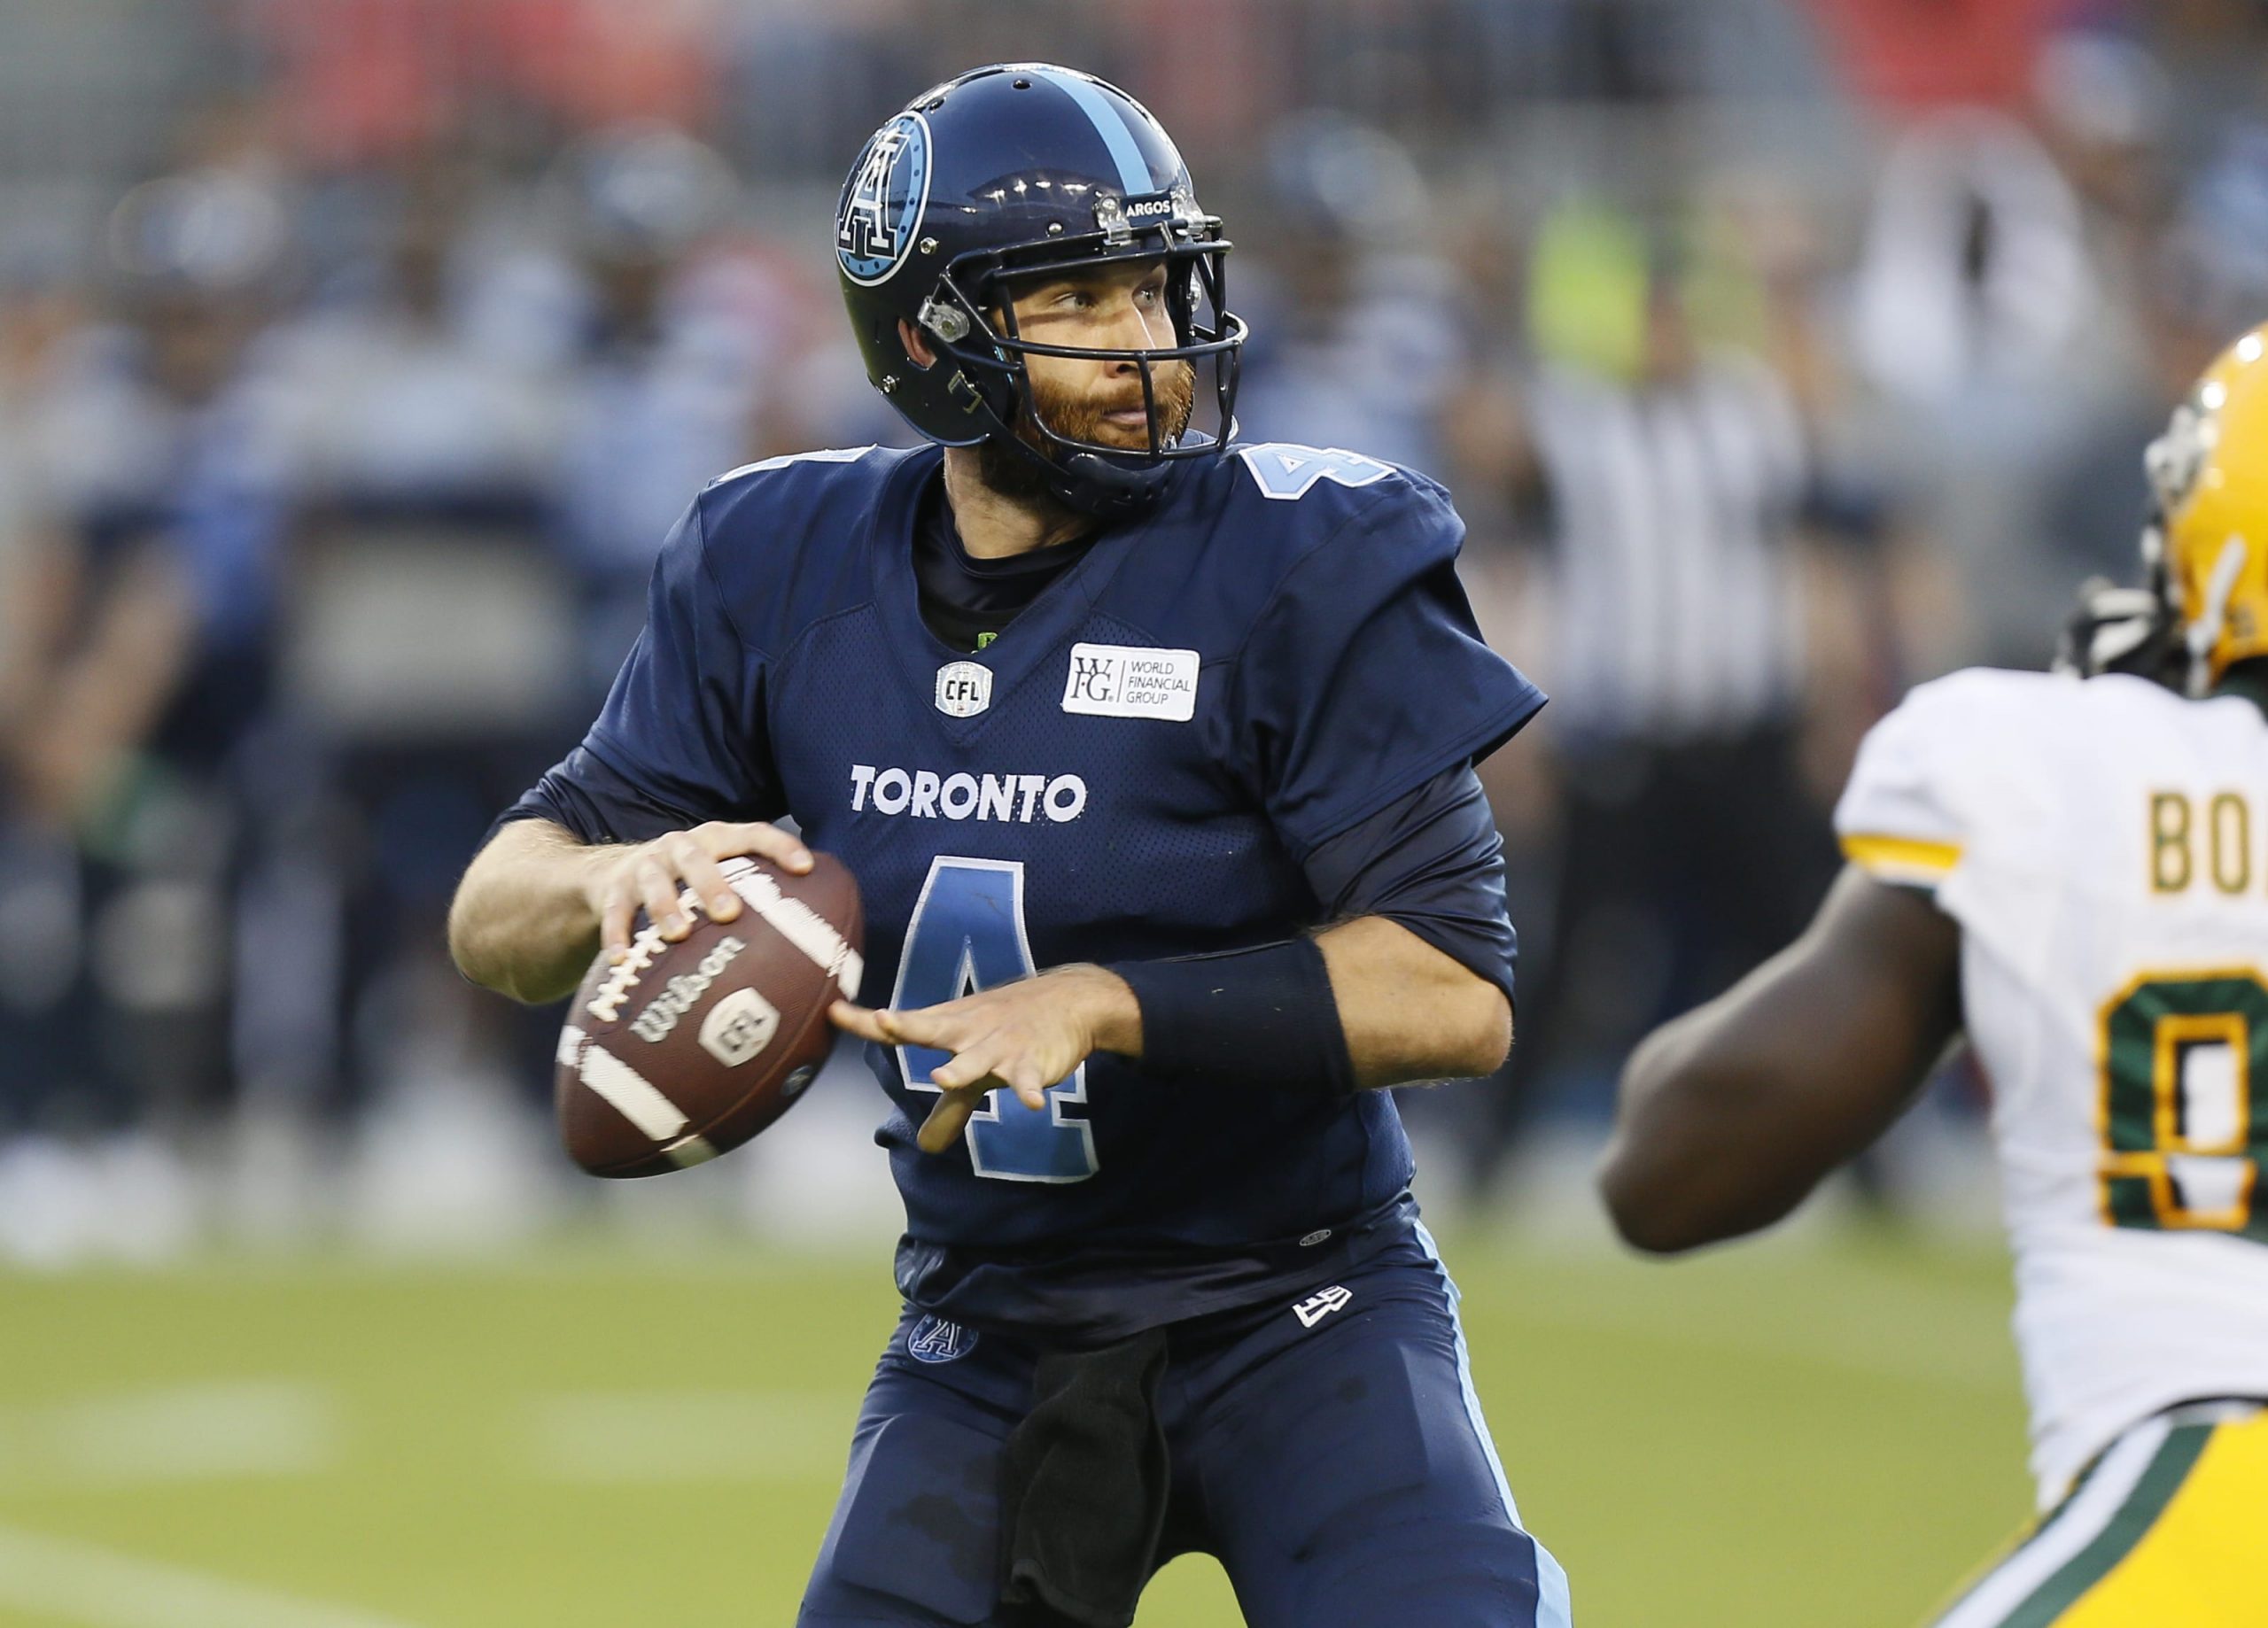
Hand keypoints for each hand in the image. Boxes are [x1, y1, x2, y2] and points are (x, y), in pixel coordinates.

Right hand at [581, 820, 812, 959]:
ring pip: (654, 882)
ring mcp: (646, 866)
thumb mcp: (719, 878)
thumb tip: (816, 952)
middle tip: (729, 913)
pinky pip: (615, 913)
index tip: (805, 868)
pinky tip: (623, 961)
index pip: (753, 834)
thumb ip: (756, 901)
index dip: (780, 847)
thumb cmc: (687, 885)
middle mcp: (680, 847)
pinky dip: (618, 936)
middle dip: (712, 883)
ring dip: (665, 907)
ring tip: (677, 935)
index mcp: (716, 840)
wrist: (612, 875)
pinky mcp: (614, 890)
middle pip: (697, 856)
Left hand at [830, 965, 1140, 1154]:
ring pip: (978, 1059)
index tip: (834, 1012)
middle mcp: (969, 1032)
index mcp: (949, 1027)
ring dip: (962, 1068)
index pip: (904, 1025)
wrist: (1069, 1001)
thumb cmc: (1010, 1029)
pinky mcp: (1032, 1061)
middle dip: (909, 1026)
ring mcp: (1000, 1046)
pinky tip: (1031, 1104)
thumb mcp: (976, 1070)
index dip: (868, 1023)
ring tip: (943, 1078)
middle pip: (934, 1029)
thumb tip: (926, 1147)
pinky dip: (1029, 1089)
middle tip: (883, 1022)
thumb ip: (950, 1108)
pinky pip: (1028, 1078)